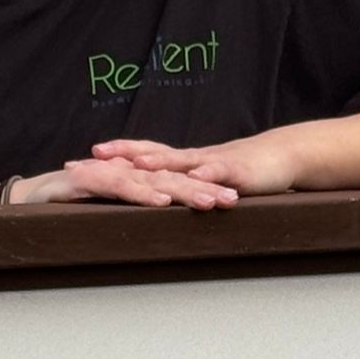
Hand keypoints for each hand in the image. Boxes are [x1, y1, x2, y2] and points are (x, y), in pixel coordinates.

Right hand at [16, 155, 238, 209]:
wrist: (14, 203)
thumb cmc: (57, 214)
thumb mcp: (100, 218)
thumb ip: (126, 220)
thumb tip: (157, 241)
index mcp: (126, 180)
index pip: (170, 182)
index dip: (201, 189)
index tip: (231, 201)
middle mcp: (117, 172)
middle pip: (167, 178)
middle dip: (202, 188)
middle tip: (233, 199)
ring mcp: (100, 173)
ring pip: (147, 180)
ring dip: (179, 191)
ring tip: (207, 202)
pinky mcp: (80, 180)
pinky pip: (115, 185)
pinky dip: (138, 192)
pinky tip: (160, 200)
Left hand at [91, 132, 305, 196]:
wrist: (280, 157)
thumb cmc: (240, 173)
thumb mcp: (201, 183)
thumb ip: (177, 191)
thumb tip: (149, 204)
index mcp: (180, 162)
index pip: (139, 156)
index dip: (110, 159)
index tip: (78, 162)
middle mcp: (190, 158)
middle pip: (149, 154)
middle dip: (120, 156)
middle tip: (90, 159)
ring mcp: (211, 161)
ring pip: (179, 161)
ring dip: (157, 163)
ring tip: (134, 166)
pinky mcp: (235, 170)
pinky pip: (218, 171)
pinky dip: (205, 173)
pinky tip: (194, 176)